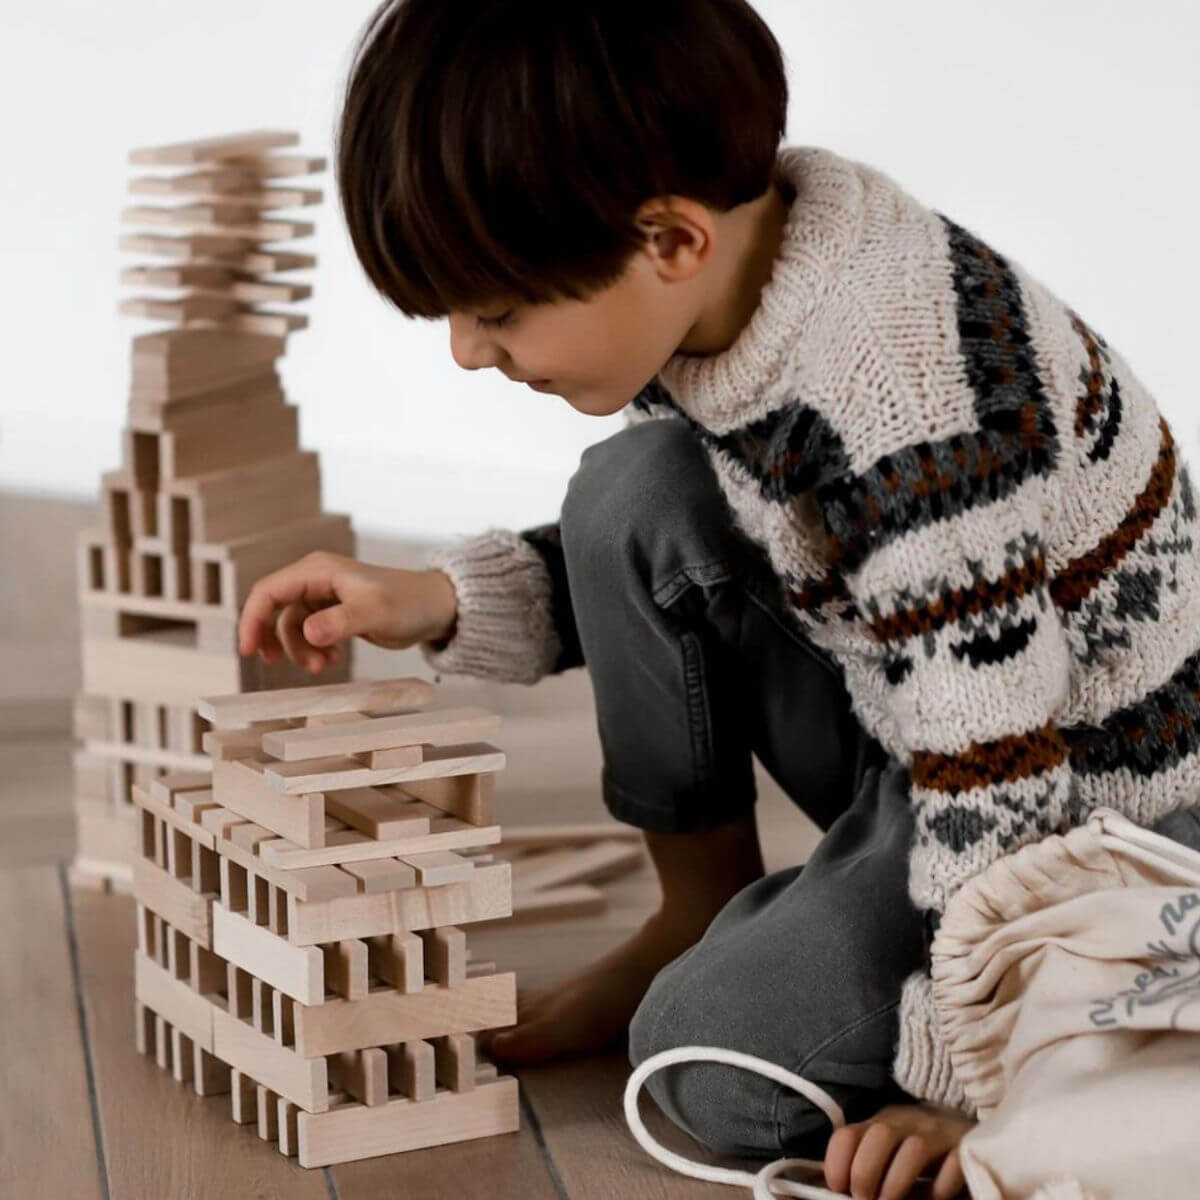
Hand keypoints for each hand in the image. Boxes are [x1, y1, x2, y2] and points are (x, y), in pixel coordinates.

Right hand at [237, 552, 457, 672]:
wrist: (436, 608)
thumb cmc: (409, 602)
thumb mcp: (374, 613)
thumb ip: (341, 622)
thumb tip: (309, 633)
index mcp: (317, 571)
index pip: (269, 591)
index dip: (252, 619)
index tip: (248, 650)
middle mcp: (316, 580)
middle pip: (274, 609)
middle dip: (274, 638)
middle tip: (276, 665)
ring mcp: (325, 598)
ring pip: (292, 626)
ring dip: (300, 650)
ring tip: (322, 667)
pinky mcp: (336, 614)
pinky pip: (310, 633)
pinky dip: (314, 649)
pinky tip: (332, 660)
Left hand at [823, 1103, 973, 1199]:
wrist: (967, 1134)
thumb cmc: (918, 1153)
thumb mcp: (887, 1154)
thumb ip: (866, 1167)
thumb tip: (840, 1191)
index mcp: (880, 1123)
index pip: (848, 1134)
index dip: (836, 1163)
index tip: (838, 1189)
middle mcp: (907, 1122)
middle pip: (879, 1135)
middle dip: (865, 1172)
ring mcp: (939, 1132)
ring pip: (914, 1149)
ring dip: (897, 1183)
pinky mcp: (966, 1147)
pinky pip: (954, 1165)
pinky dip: (941, 1187)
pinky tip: (935, 1197)